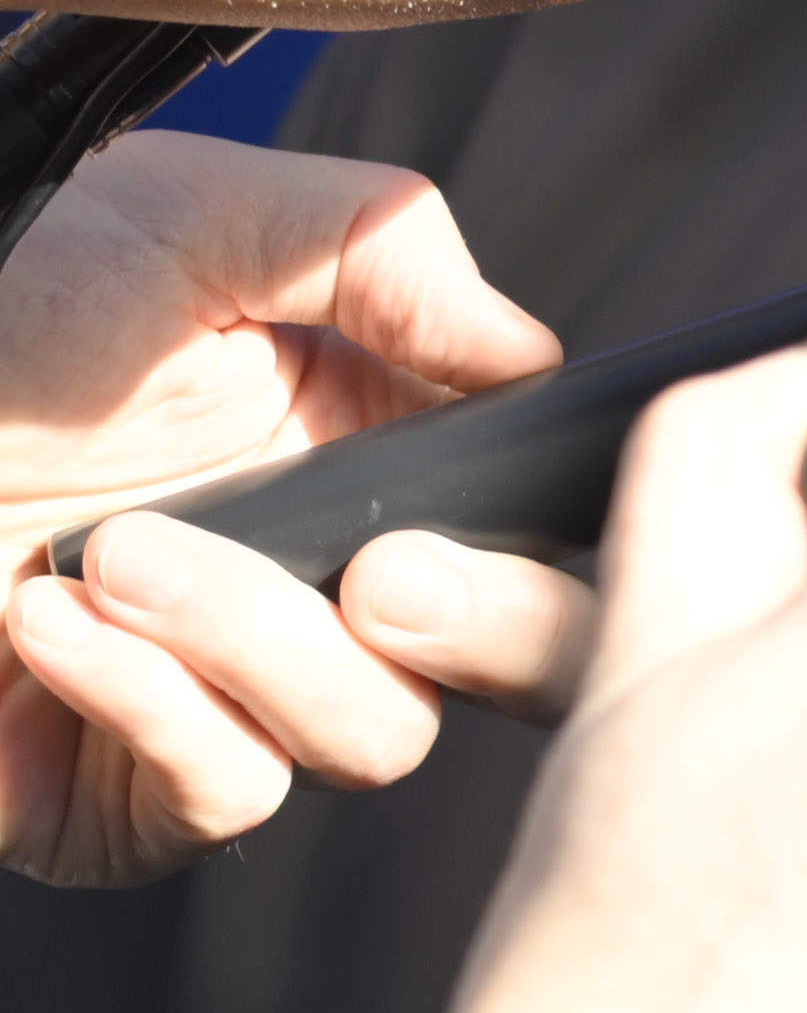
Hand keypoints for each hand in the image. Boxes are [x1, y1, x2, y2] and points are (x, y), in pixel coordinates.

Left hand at [0, 133, 593, 878]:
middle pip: (497, 670)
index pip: (527, 528)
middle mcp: (305, 584)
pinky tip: (50, 616)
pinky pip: (214, 794)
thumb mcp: (194, 215)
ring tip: (118, 555)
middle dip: (479, 630)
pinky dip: (147, 705)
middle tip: (384, 578)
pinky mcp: (106, 797)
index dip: (551, 533)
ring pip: (360, 735)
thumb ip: (387, 248)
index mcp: (354, 452)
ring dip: (251, 647)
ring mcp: (210, 696)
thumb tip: (529, 352)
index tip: (500, 479)